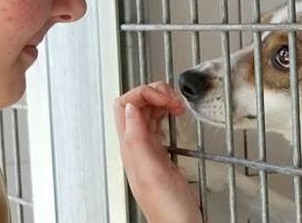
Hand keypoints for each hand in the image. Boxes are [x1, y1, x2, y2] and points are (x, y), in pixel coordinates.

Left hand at [114, 82, 202, 222]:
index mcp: (131, 147)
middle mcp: (136, 146)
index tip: (165, 99)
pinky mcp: (160, 153)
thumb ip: (138, 139)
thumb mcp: (152, 172)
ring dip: (162, 100)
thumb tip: (129, 108)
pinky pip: (158, 123)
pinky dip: (167, 112)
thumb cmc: (168, 208)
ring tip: (177, 104)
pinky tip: (177, 115)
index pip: (124, 104)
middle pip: (135, 103)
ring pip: (147, 111)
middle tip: (174, 100)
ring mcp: (148, 148)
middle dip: (155, 93)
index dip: (144, 94)